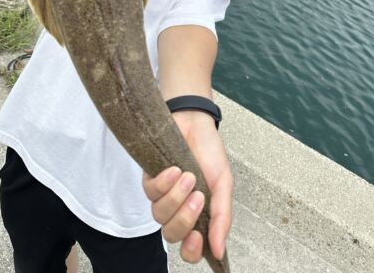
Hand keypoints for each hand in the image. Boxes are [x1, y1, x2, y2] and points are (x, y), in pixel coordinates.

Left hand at [143, 110, 232, 262]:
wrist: (195, 122)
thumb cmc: (210, 152)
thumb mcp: (224, 184)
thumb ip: (222, 217)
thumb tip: (219, 251)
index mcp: (199, 216)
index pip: (191, 249)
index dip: (191, 250)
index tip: (197, 237)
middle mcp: (179, 210)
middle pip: (172, 234)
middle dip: (184, 218)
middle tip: (198, 196)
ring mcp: (163, 196)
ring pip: (159, 215)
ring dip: (175, 196)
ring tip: (188, 175)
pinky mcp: (150, 180)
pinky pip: (150, 192)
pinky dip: (163, 182)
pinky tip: (174, 169)